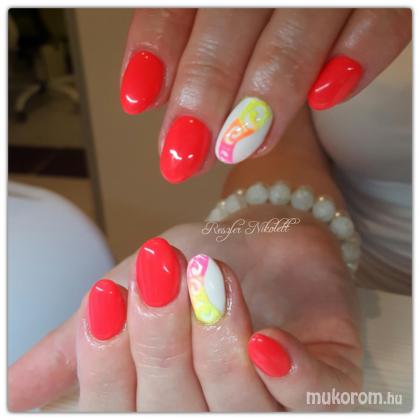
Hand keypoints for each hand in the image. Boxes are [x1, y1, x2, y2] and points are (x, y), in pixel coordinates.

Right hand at [9, 205, 361, 410]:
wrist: (260, 236)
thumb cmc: (194, 267)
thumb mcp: (128, 294)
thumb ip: (74, 347)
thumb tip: (9, 394)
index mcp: (161, 406)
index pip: (118, 413)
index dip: (107, 362)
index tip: (106, 299)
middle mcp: (214, 419)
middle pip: (175, 412)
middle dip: (163, 340)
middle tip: (165, 273)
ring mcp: (274, 410)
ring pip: (240, 407)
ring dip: (219, 339)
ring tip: (211, 277)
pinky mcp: (327, 387)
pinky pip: (312, 401)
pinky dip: (288, 375)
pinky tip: (267, 342)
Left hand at [120, 8, 410, 181]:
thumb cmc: (267, 11)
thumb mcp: (227, 14)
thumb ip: (189, 36)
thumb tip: (150, 94)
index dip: (156, 46)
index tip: (137, 101)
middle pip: (232, 19)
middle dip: (206, 91)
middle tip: (187, 154)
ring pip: (299, 23)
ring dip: (269, 91)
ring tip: (240, 148)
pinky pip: (384, 16)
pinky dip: (359, 52)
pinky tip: (328, 95)